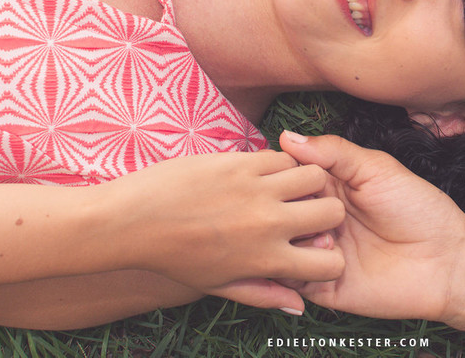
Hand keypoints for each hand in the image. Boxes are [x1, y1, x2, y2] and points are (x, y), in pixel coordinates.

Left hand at [91, 150, 344, 310]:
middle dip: (325, 212)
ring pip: (314, 176)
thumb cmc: (171, 256)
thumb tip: (299, 307)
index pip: (331, 262)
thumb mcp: (217, 285)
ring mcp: (257, 189)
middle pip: (332, 211)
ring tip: (286, 189)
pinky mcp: (242, 162)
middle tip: (303, 211)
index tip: (312, 246)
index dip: (328, 255)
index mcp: (266, 261)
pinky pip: (283, 156)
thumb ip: (263, 294)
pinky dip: (280, 164)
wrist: (131, 220)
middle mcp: (269, 224)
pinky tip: (262, 174)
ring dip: (306, 182)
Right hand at [278, 132, 464, 321]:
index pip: (286, 177)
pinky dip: (298, 265)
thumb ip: (334, 151)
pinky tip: (329, 252)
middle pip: (276, 211)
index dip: (277, 172)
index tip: (276, 169)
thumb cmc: (418, 209)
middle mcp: (316, 219)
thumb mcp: (376, 169)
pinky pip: (291, 278)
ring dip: (292, 236)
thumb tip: (287, 136)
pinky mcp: (321, 285)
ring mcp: (316, 253)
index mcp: (327, 187)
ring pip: (277, 245)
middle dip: (280, 205)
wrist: (446, 260)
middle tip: (300, 202)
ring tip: (326, 233)